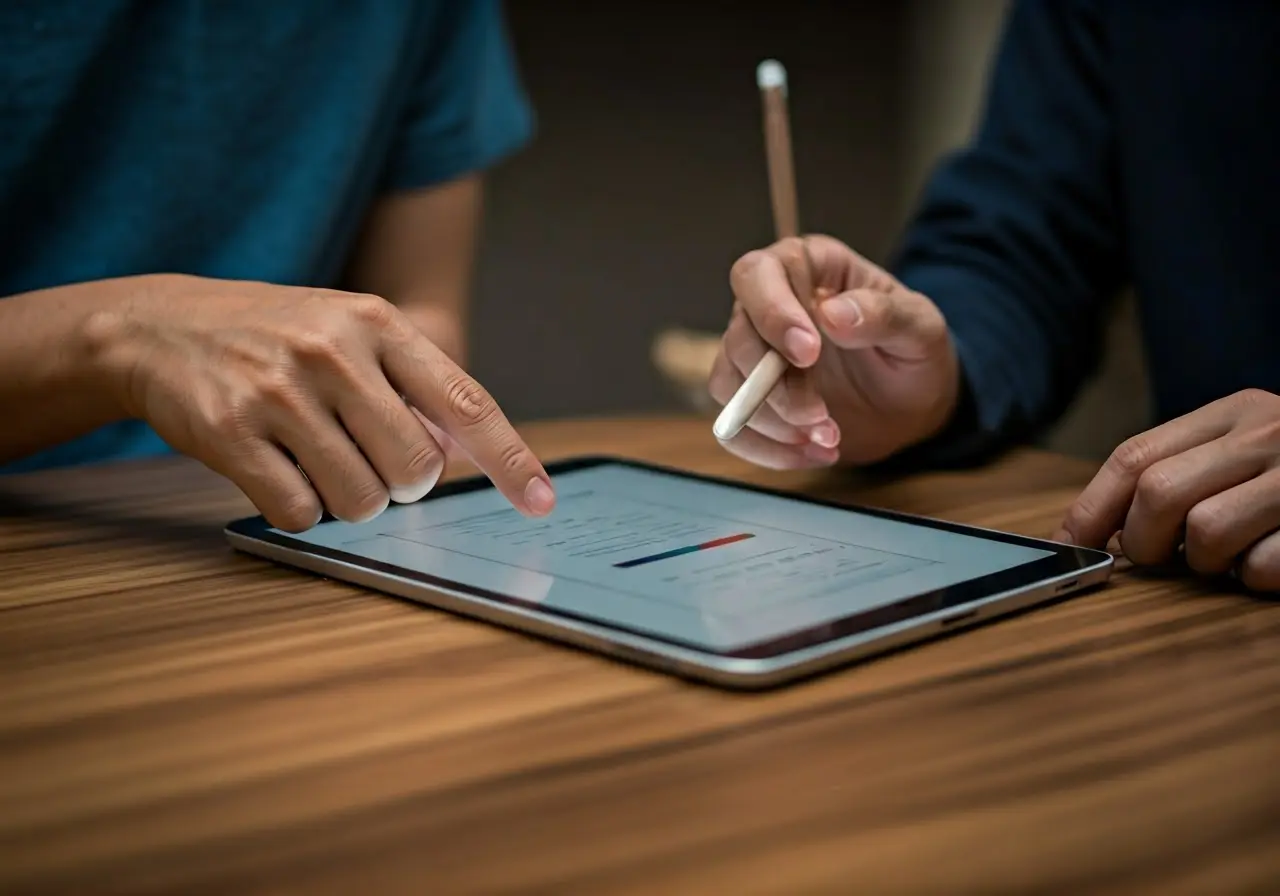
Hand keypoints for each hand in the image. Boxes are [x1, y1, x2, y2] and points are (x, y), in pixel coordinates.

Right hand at [95, 274, 553, 530]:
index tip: (540, 502)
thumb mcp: (348, 331)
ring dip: (349, 499)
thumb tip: (460, 453)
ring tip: (316, 457)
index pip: (466, 403)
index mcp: (377, 323)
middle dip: (400, 483)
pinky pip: (302, 513)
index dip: (510, 459)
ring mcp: (281, 392)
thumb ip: (410, 385)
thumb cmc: (274, 336)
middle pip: (416, 469)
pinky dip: (300, 508)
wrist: (157, 324)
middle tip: (365, 457)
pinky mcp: (232, 433)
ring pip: (362, 501)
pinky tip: (278, 469)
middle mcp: (334, 352)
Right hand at [709, 235, 960, 468]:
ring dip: (772, 421)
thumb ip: (884, 315)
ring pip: (728, 383)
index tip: (807, 354)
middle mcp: (772, 305)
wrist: (914, 404)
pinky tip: (810, 454)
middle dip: (776, 387)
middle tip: (821, 416)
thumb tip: (833, 314)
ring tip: (827, 439)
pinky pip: (732, 425)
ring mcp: (757, 354)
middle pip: (738, 337)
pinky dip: (766, 449)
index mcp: (810, 268)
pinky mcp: (753, 399)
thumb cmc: (916, 353)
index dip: (772, 312)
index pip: (759, 273)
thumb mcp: (920, 328)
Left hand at [1055, 389, 1279, 591]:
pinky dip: (1255, 576)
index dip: (1091, 507)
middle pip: (1157, 491)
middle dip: (1144, 540)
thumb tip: (1098, 525)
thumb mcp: (1245, 446)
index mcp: (1233, 412)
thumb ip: (1182, 467)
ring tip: (1234, 552)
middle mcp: (1264, 434)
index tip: (1068, 544)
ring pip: (1205, 531)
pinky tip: (1272, 556)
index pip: (1135, 455)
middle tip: (1166, 555)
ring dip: (1206, 561)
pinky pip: (1260, 566)